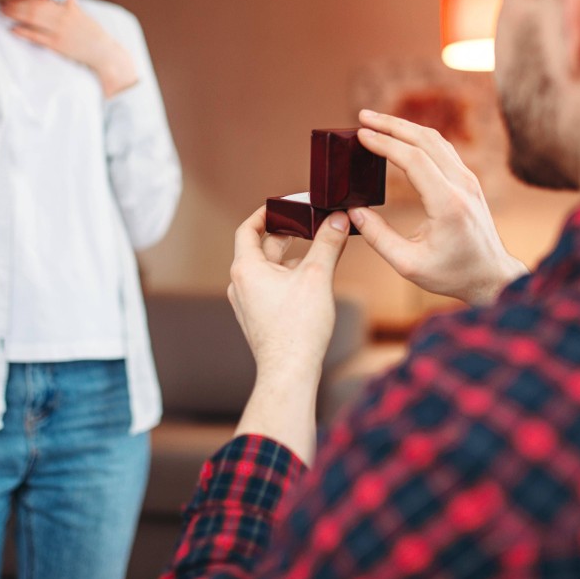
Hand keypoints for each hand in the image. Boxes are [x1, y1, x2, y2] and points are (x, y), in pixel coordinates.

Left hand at [0, 0, 138, 96]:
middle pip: (34, 8)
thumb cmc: (93, 34)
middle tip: (3, 4)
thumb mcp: (84, 16)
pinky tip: (13, 29)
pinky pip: (36, 37)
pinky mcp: (57, 44)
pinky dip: (24, 32)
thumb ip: (74, 5)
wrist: (103, 52)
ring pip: (33, 19)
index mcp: (67, 9)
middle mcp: (62, 17)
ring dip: (16, 15)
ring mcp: (59, 31)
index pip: (42, 0)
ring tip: (4, 12)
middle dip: (16, 5)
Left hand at [228, 207, 349, 464]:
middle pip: (262, 248)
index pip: (248, 229)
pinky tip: (313, 281)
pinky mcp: (259, 319)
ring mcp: (248, 304)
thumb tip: (338, 218)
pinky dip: (289, 278)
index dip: (266, 213)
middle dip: (288, 235)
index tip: (284, 205)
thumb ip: (328, 243)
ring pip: (269, 270)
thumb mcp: (318, 276)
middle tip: (311, 224)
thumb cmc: (298, 327)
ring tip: (319, 251)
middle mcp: (241, 284)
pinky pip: (272, 289)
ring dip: (292, 258)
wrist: (290, 373)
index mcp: (246, 268)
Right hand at [350, 109, 527, 305]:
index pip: (413, 160)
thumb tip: (353, 211)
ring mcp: (468, 180)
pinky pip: (443, 148)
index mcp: (448, 204)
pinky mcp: (468, 181)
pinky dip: (418, 137)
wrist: (491, 276)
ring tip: (376, 122)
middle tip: (362, 116)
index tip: (361, 134)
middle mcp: (462, 185)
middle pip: (425, 140)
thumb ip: (378, 237)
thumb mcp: (408, 264)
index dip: (385, 143)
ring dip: (405, 127)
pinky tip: (401, 137)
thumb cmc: (452, 274)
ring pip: (436, 140)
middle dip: (391, 124)